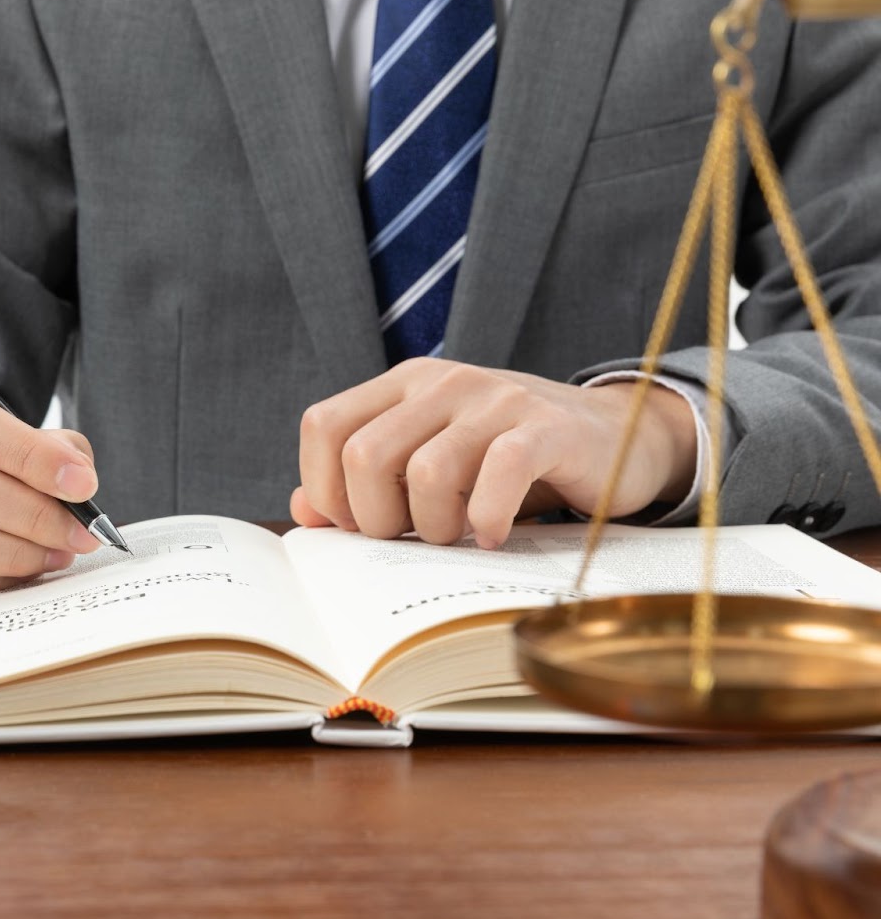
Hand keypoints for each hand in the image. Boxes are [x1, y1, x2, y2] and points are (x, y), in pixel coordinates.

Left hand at [290, 359, 697, 547]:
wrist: (614, 439)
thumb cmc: (505, 462)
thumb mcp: (429, 464)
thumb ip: (364, 484)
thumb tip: (304, 511)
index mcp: (404, 385)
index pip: (324, 426)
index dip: (326, 487)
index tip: (359, 524)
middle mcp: (443, 383)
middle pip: (364, 455)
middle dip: (377, 519)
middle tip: (413, 536)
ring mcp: (496, 401)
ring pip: (425, 472)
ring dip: (434, 526)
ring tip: (459, 535)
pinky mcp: (547, 429)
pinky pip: (498, 475)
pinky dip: (487, 519)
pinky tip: (494, 535)